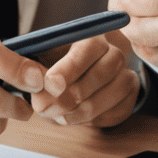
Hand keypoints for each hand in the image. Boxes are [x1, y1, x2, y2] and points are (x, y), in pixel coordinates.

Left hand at [24, 29, 140, 127]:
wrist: (84, 72)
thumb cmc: (58, 63)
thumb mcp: (45, 56)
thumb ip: (36, 66)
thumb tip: (28, 80)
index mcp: (92, 36)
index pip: (86, 49)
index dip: (68, 68)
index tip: (49, 84)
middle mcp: (114, 53)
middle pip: (101, 74)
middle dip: (70, 96)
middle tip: (43, 109)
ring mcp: (126, 75)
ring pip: (108, 97)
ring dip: (78, 112)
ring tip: (55, 116)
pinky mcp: (129, 98)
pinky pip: (113, 114)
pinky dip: (91, 120)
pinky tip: (73, 117)